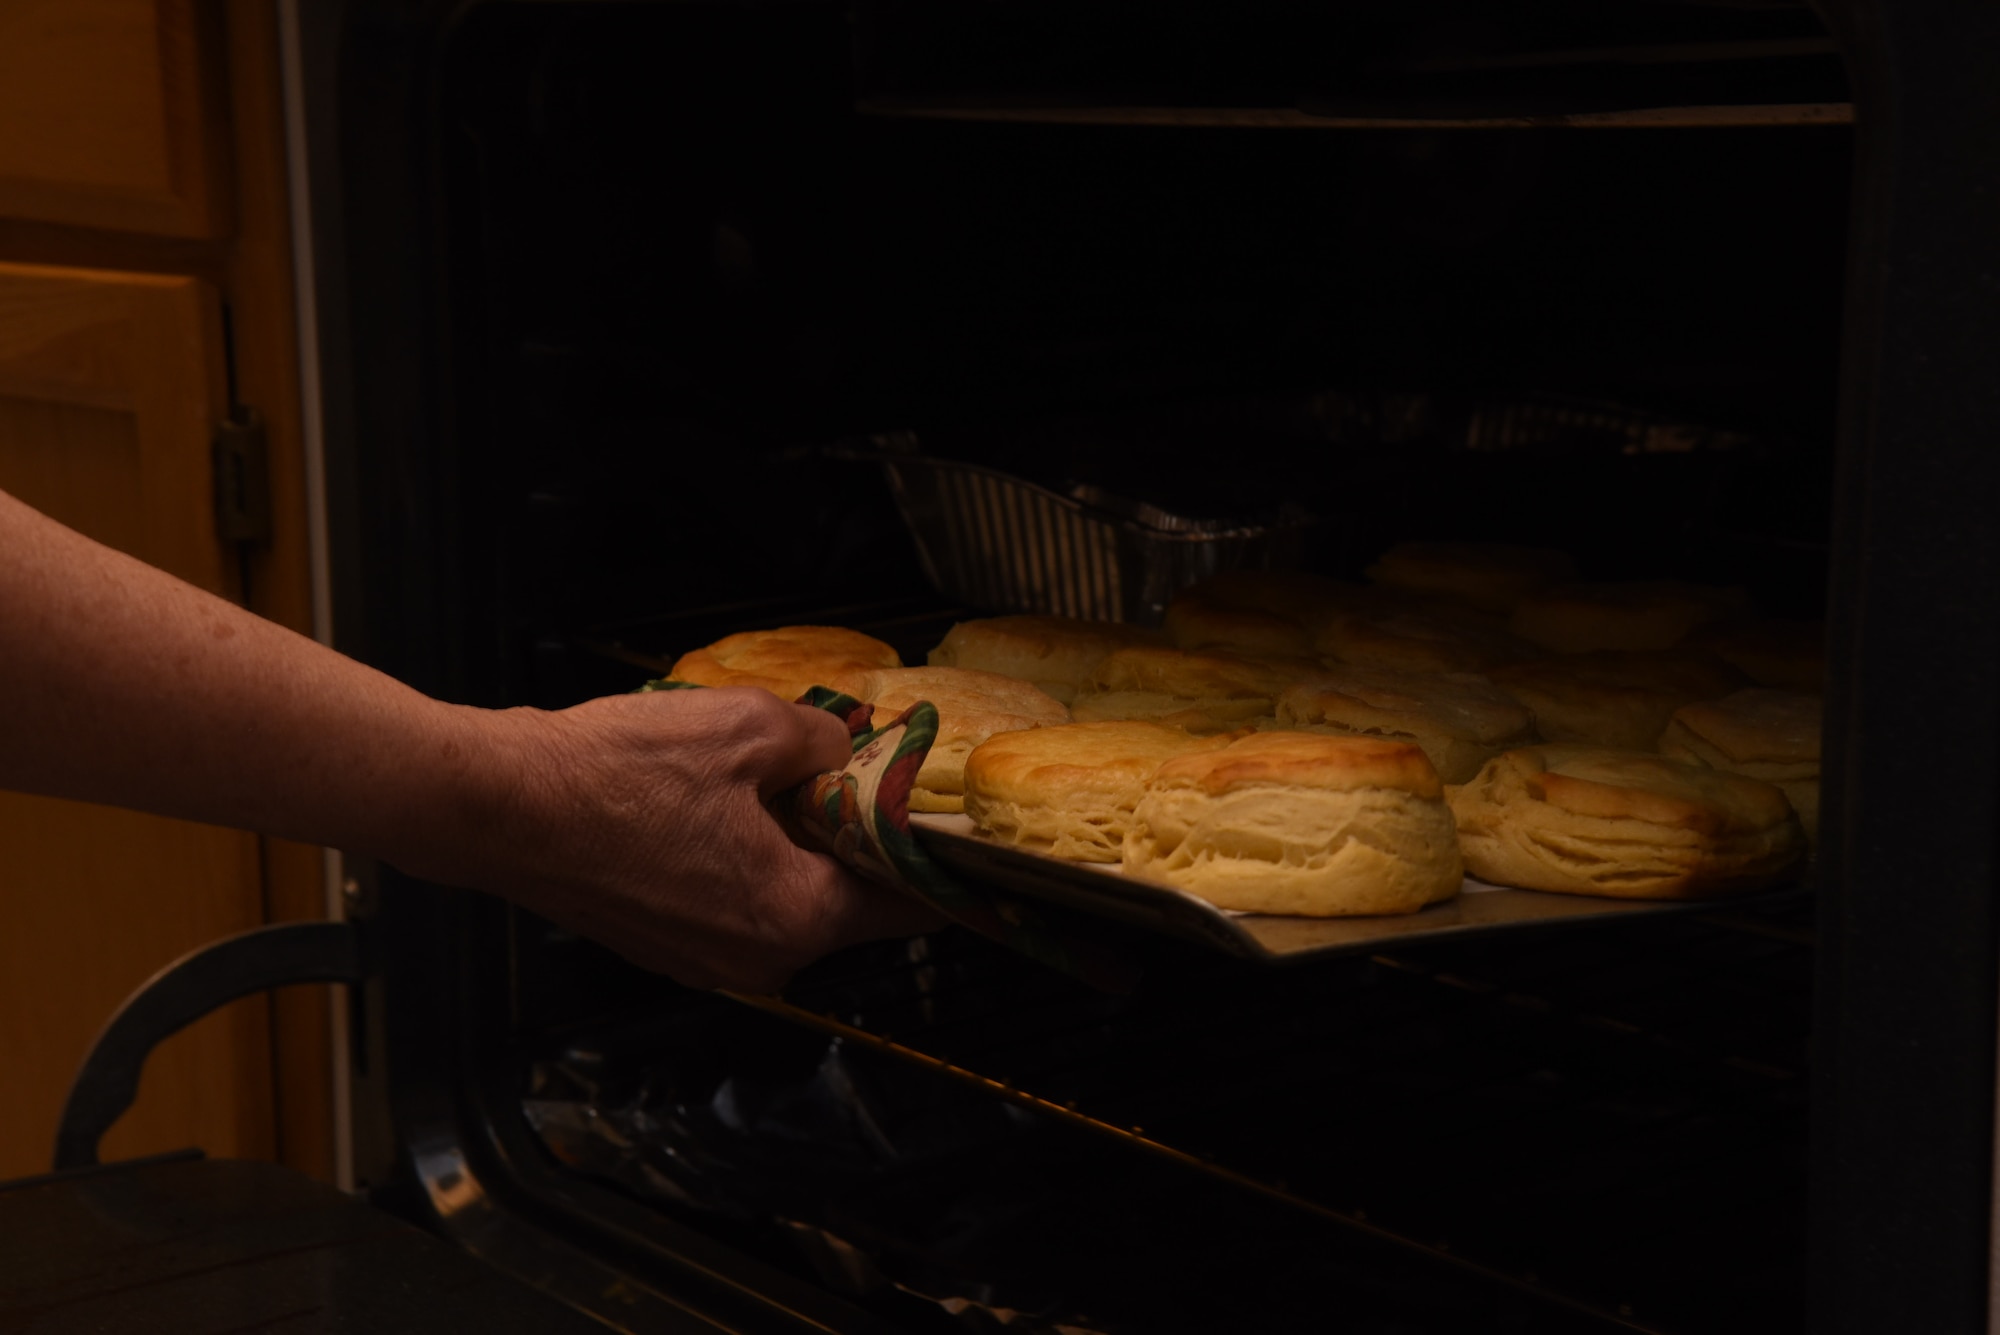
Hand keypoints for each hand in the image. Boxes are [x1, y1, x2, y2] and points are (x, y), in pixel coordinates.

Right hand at [396, 687, 941, 992]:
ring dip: (794, 841)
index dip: (937, 864)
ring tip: (775, 773)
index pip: (908, 907)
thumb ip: (820, 737)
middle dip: (854, 835)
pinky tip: (719, 797)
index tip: (959, 841)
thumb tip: (845, 742)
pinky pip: (732, 897)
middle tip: (853, 772)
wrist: (493, 806)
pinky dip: (743, 853)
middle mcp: (756, 957)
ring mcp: (704, 957)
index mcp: (794, 918)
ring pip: (785, 895)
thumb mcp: (745, 726)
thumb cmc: (606, 779)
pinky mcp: (662, 939)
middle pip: (845, 899)